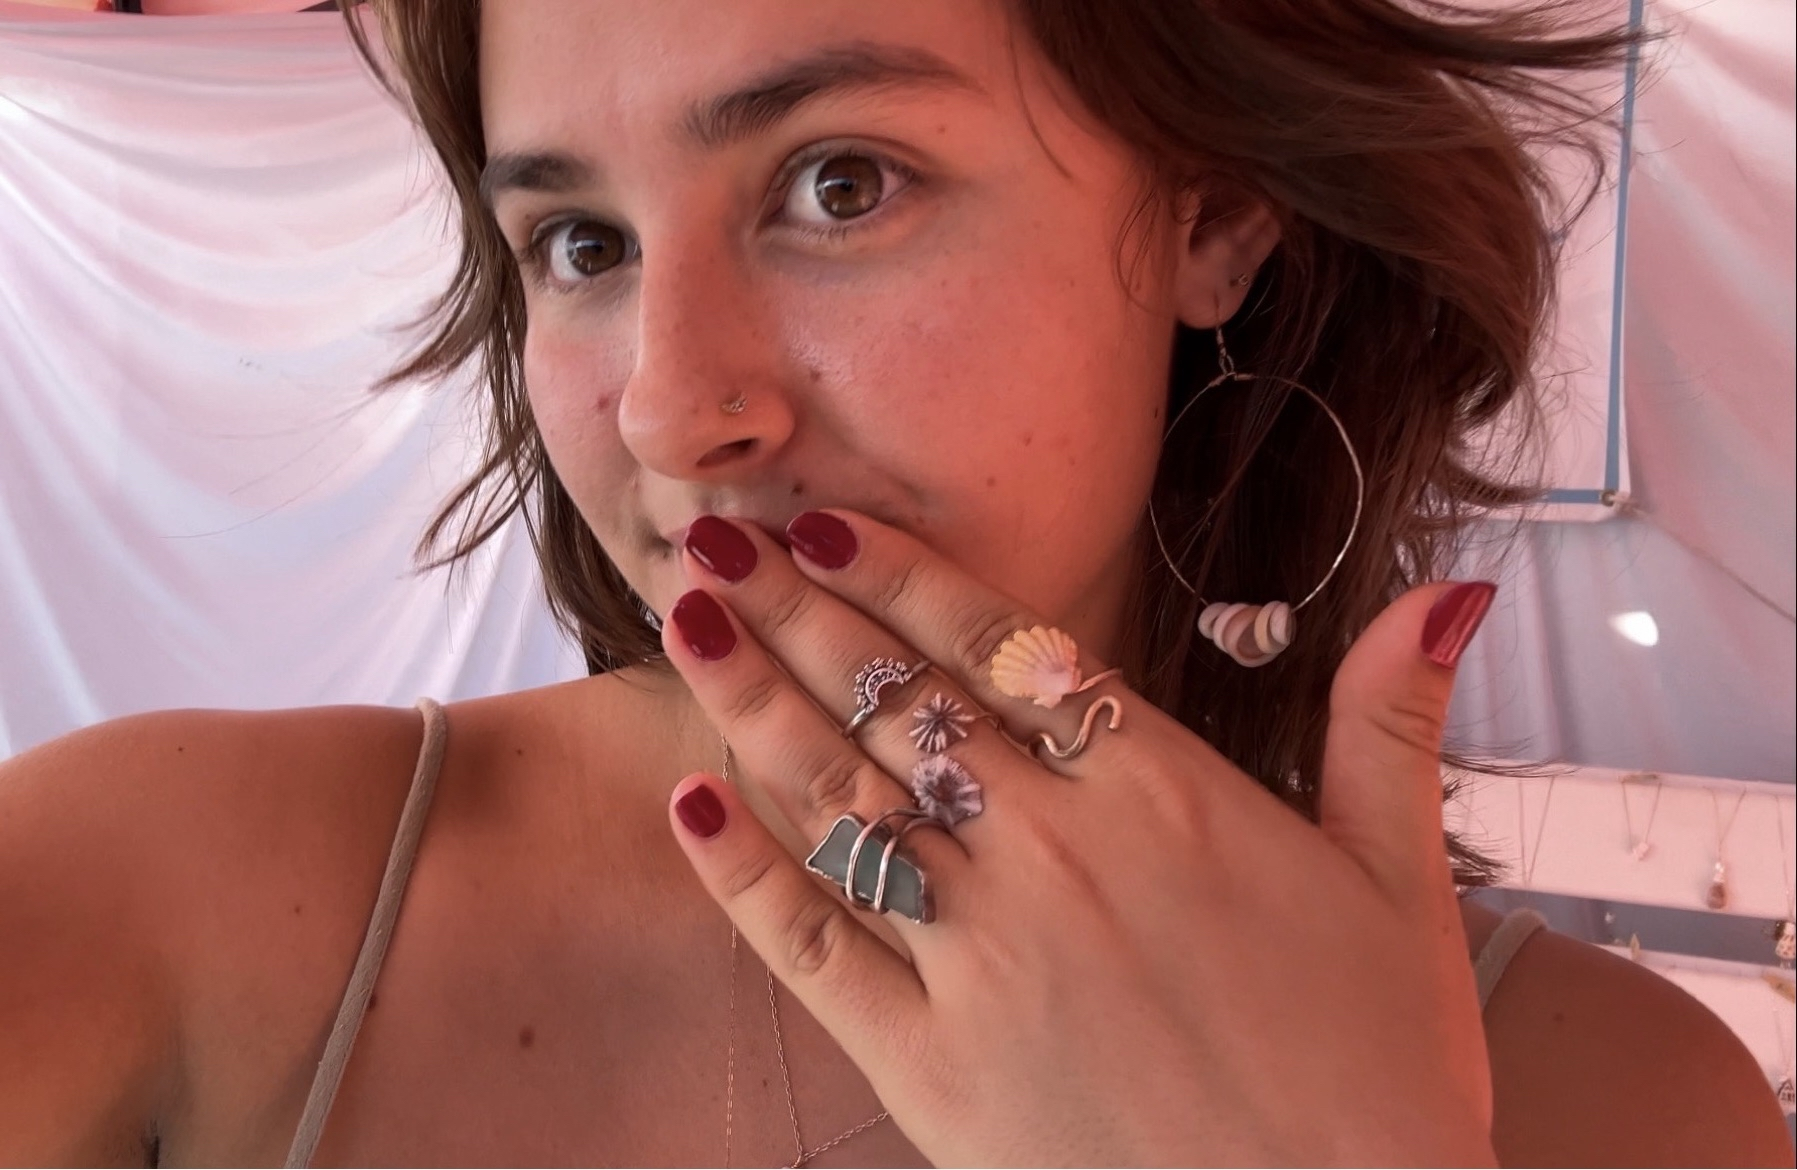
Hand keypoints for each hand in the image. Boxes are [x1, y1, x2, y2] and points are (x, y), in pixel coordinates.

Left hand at [661, 509, 1498, 1165]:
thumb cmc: (1379, 1075)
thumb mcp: (1403, 886)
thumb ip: (1389, 724)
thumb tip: (1442, 592)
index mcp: (1162, 795)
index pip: (999, 648)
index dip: (898, 574)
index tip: (819, 521)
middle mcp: (1057, 855)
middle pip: (898, 704)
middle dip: (796, 611)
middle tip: (711, 535)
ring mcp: (984, 959)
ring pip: (839, 800)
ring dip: (752, 702)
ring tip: (687, 622)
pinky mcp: (931, 1067)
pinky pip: (813, 949)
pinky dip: (744, 873)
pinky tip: (689, 803)